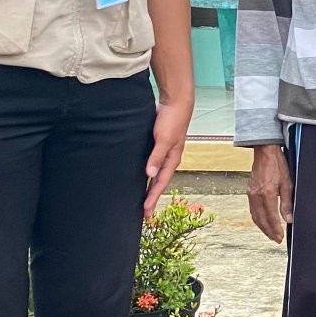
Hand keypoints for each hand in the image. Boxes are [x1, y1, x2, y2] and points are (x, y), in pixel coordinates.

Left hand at [143, 99, 192, 215]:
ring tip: (142, 200)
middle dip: (152, 198)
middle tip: (145, 214)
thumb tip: (149, 175)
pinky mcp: (157, 146)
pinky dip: (147, 174)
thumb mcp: (164, 139)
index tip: (145, 211)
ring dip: (149, 187)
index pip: (160, 184)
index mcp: (172, 160)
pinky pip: (151, 164)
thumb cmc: (172, 120)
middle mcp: (168, 160)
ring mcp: (163, 153)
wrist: (176, 103)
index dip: (152, 198)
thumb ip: (156, 157)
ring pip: (155, 175)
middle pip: (158, 183)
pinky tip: (139, 177)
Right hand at [247, 145, 294, 242]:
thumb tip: (288, 219)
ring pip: (255, 216)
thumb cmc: (278, 165)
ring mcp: (251, 194)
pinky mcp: (249, 192)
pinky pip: (252, 209)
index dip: (276, 230)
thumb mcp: (287, 184)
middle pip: (261, 220)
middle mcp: (256, 196)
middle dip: (269, 232)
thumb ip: (287, 203)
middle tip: (276, 240)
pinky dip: (257, 218)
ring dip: (262, 227)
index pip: (271, 218)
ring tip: (270, 234)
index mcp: (267, 194)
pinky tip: (262, 222)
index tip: (280, 238)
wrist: (265, 152)